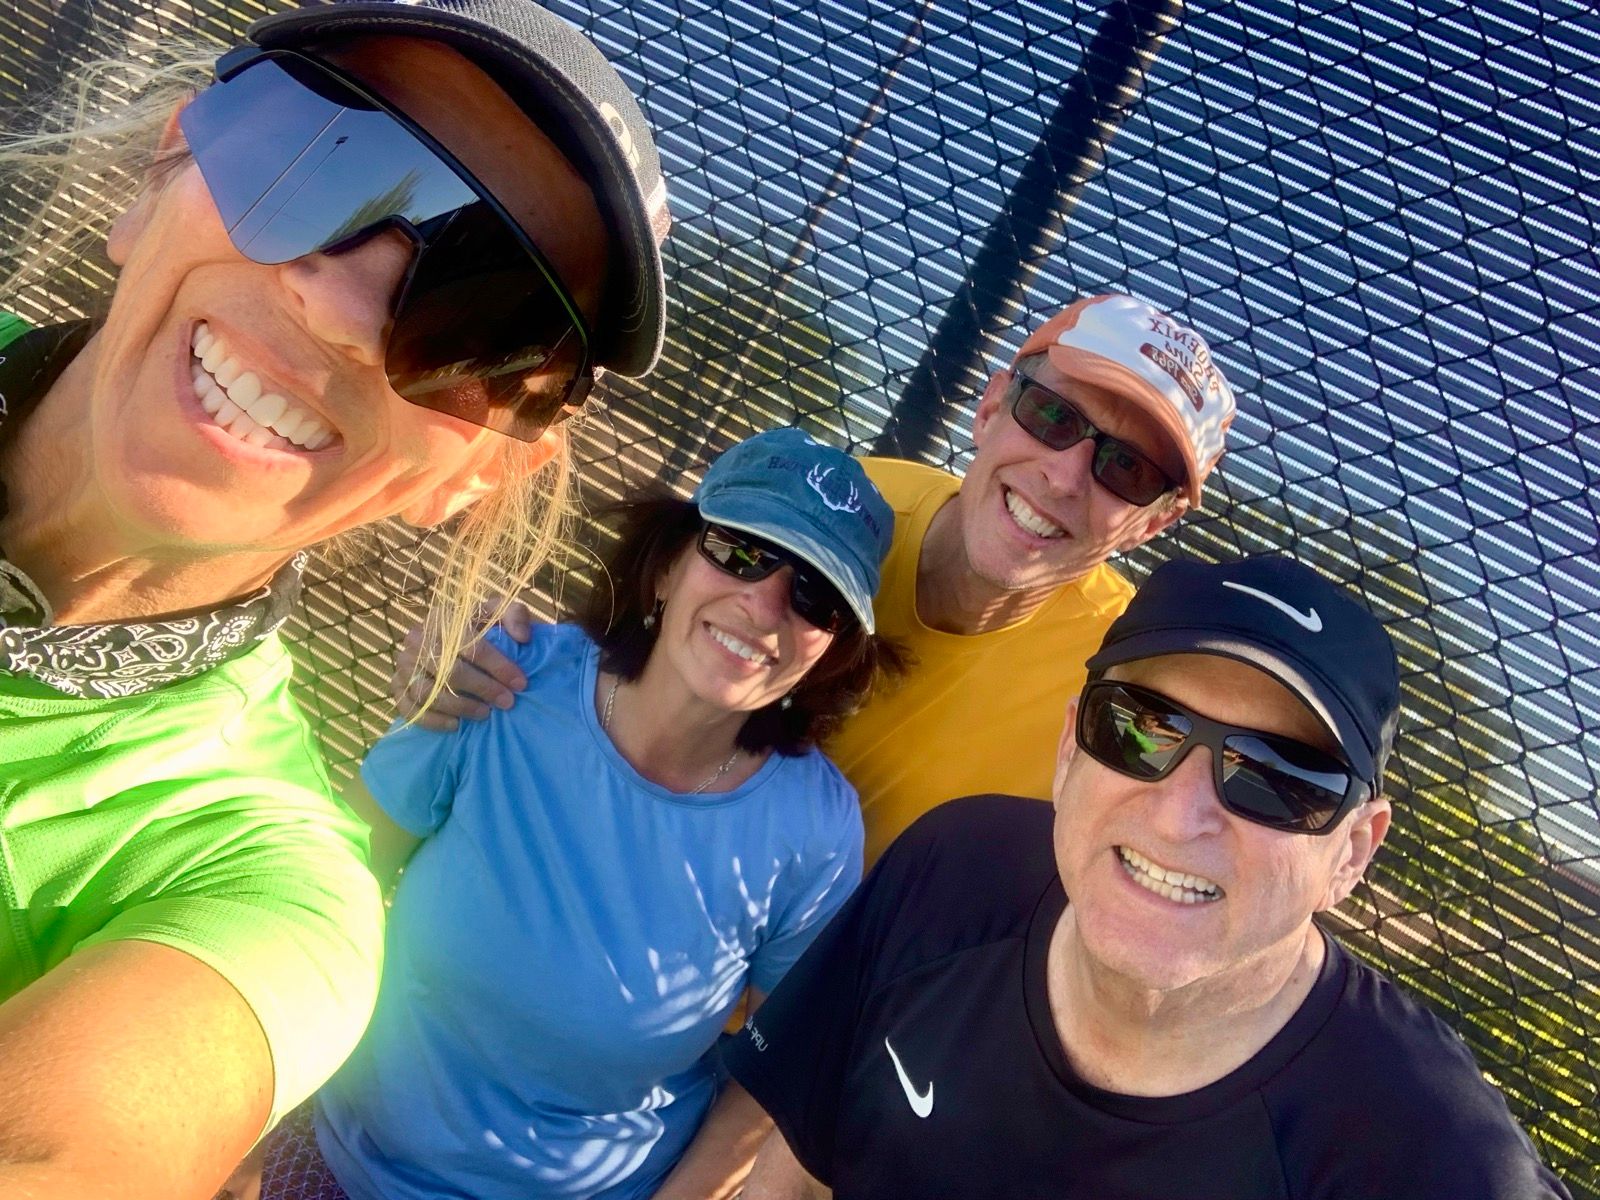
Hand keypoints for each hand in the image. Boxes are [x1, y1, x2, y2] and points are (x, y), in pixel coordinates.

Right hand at [389, 600, 535, 730]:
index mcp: (442, 619)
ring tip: (485, 713)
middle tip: (507, 702)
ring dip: (460, 707)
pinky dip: (433, 720)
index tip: (520, 682)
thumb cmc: (482, 632)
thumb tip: (522, 637)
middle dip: (483, 688)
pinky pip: (410, 709)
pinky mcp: (397, 687)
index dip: (497, 665)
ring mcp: (404, 665)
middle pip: (449, 670)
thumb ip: (515, 615)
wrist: (457, 649)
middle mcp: (417, 640)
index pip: (470, 645)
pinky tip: (456, 725)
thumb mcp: (500, 616)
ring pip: (428, 692)